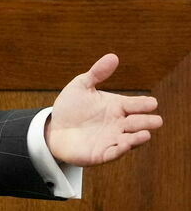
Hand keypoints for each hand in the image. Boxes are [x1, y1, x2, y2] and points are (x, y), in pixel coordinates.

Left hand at [46, 54, 161, 165]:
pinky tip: (124, 144)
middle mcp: (119, 124)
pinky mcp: (101, 153)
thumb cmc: (71, 107)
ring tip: (146, 134)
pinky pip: (114, 153)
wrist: (53, 128)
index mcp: (117, 107)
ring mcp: (112, 139)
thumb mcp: (81, 86)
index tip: (151, 103)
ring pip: (130, 140)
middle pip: (137, 123)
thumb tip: (113, 56)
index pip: (136, 105)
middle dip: (147, 122)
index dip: (144, 104)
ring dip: (138, 138)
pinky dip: (120, 149)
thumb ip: (97, 73)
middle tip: (156, 120)